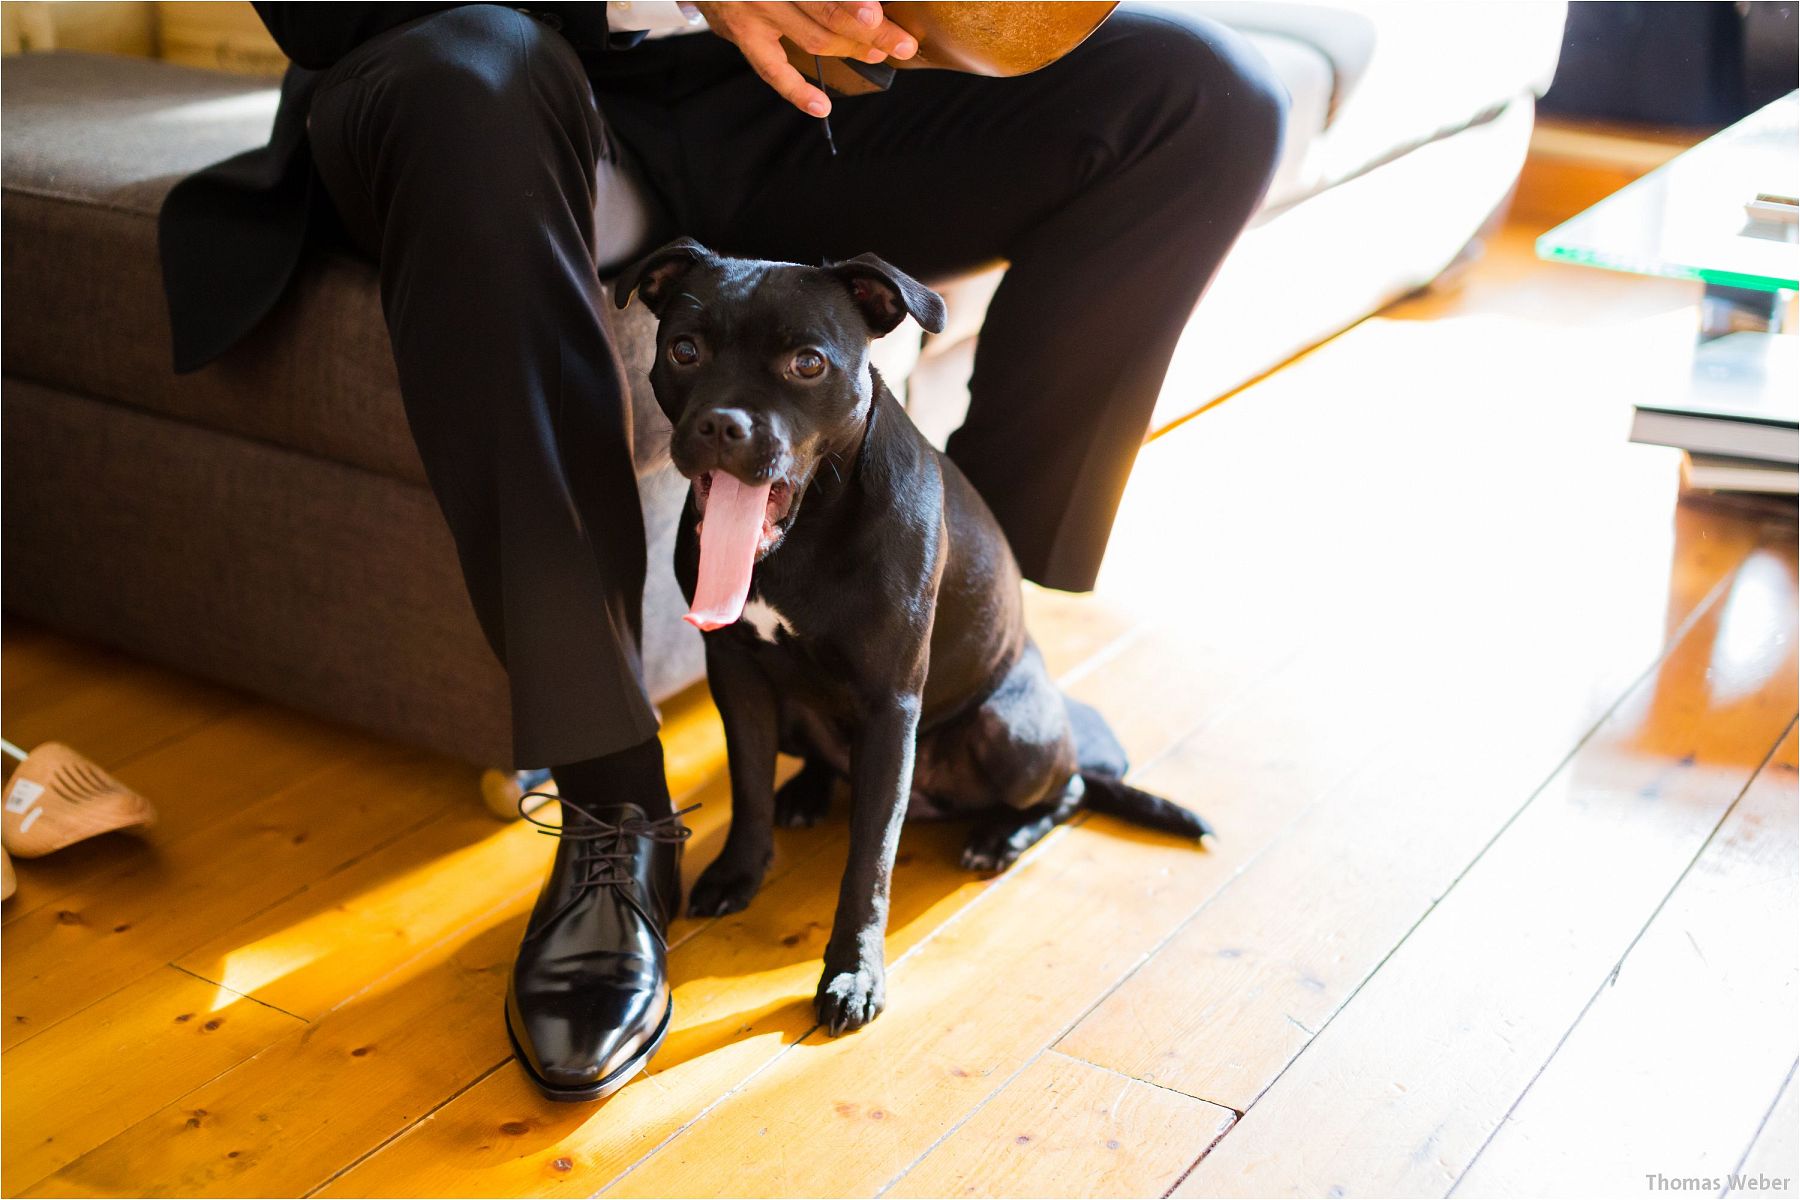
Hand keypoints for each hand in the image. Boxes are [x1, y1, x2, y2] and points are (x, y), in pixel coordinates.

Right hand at [693, 2, 916, 116]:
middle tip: (901, 42)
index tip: (879, 14)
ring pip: (813, 39)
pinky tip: (822, 106)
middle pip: (829, 12)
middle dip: (871, 31)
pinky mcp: (741, 36)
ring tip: (877, 55)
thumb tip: (864, 4)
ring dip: (850, 49)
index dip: (857, 5)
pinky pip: (772, 70)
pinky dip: (797, 91)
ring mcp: (753, 12)